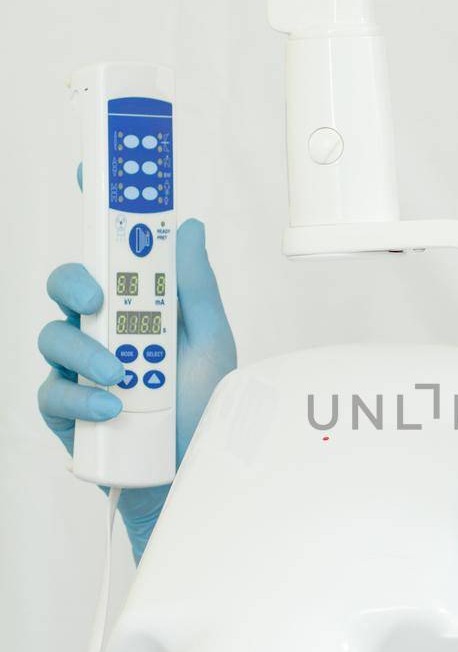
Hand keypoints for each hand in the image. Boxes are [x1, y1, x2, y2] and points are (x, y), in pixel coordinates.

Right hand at [37, 216, 236, 561]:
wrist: (192, 479)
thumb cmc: (203, 411)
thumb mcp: (212, 344)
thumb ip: (196, 287)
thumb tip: (188, 226)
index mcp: (140, 307)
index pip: (112, 252)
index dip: (99, 211)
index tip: (93, 172)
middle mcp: (106, 331)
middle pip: (69, 285)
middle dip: (76, 282)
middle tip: (97, 296)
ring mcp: (82, 369)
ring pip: (54, 336)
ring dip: (87, 352)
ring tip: (123, 376)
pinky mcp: (66, 411)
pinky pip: (52, 392)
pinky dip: (81, 397)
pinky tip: (111, 408)